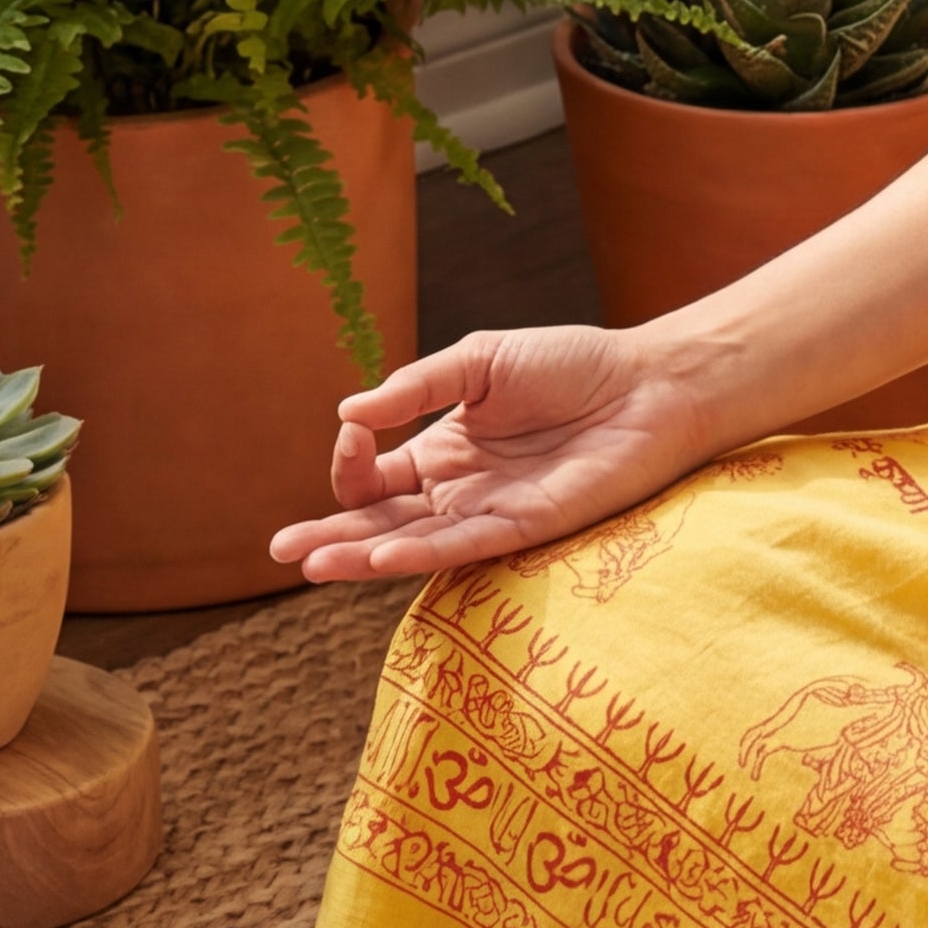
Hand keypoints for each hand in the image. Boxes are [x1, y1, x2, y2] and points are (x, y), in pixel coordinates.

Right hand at [270, 324, 717, 583]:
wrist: (647, 384)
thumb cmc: (572, 365)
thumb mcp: (480, 361)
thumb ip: (416, 386)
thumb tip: (348, 410)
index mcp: (443, 452)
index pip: (375, 477)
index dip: (351, 460)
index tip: (350, 428)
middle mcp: (460, 492)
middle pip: (381, 524)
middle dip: (329, 537)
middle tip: (280, 551)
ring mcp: (489, 513)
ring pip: (412, 545)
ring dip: (360, 557)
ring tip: (311, 565)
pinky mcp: (526, 528)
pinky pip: (463, 547)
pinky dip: (418, 553)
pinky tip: (379, 556)